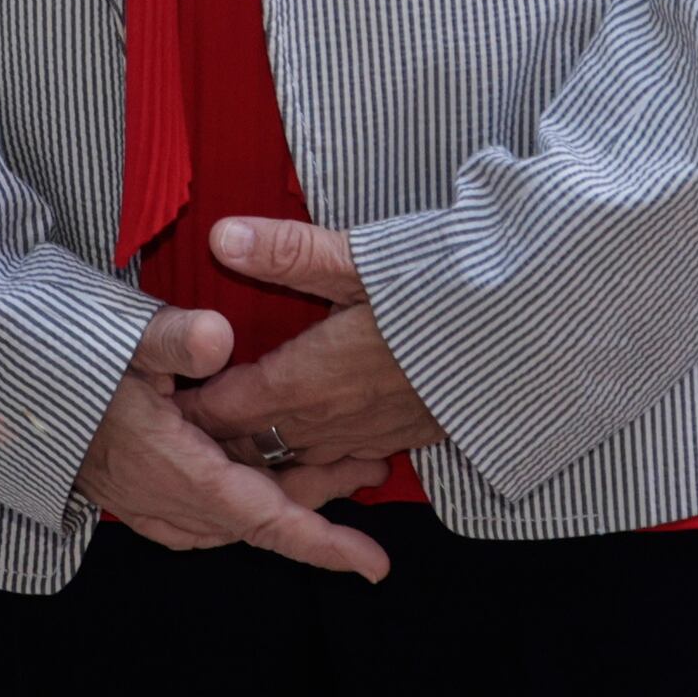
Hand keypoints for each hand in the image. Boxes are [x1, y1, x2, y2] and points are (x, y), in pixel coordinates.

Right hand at [74, 303, 393, 578]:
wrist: (2, 388)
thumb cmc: (61, 360)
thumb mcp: (117, 337)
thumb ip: (171, 337)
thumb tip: (221, 335)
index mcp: (176, 470)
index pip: (265, 520)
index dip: (323, 544)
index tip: (374, 565)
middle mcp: (167, 501)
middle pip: (263, 519)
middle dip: (323, 503)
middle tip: (373, 468)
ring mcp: (148, 505)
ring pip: (236, 520)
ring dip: (287, 500)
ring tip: (336, 467)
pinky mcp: (135, 498)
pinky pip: (205, 519)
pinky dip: (244, 506)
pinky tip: (256, 482)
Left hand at [176, 220, 446, 478]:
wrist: (536, 334)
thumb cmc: (447, 290)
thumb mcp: (362, 259)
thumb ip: (288, 252)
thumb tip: (221, 236)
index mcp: (310, 379)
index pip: (230, 408)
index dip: (194, 408)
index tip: (162, 403)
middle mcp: (336, 419)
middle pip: (260, 443)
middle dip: (222, 438)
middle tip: (186, 430)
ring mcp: (376, 435)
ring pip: (304, 459)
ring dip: (270, 453)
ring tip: (240, 446)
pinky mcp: (414, 439)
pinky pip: (348, 460)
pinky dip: (320, 458)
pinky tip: (321, 445)